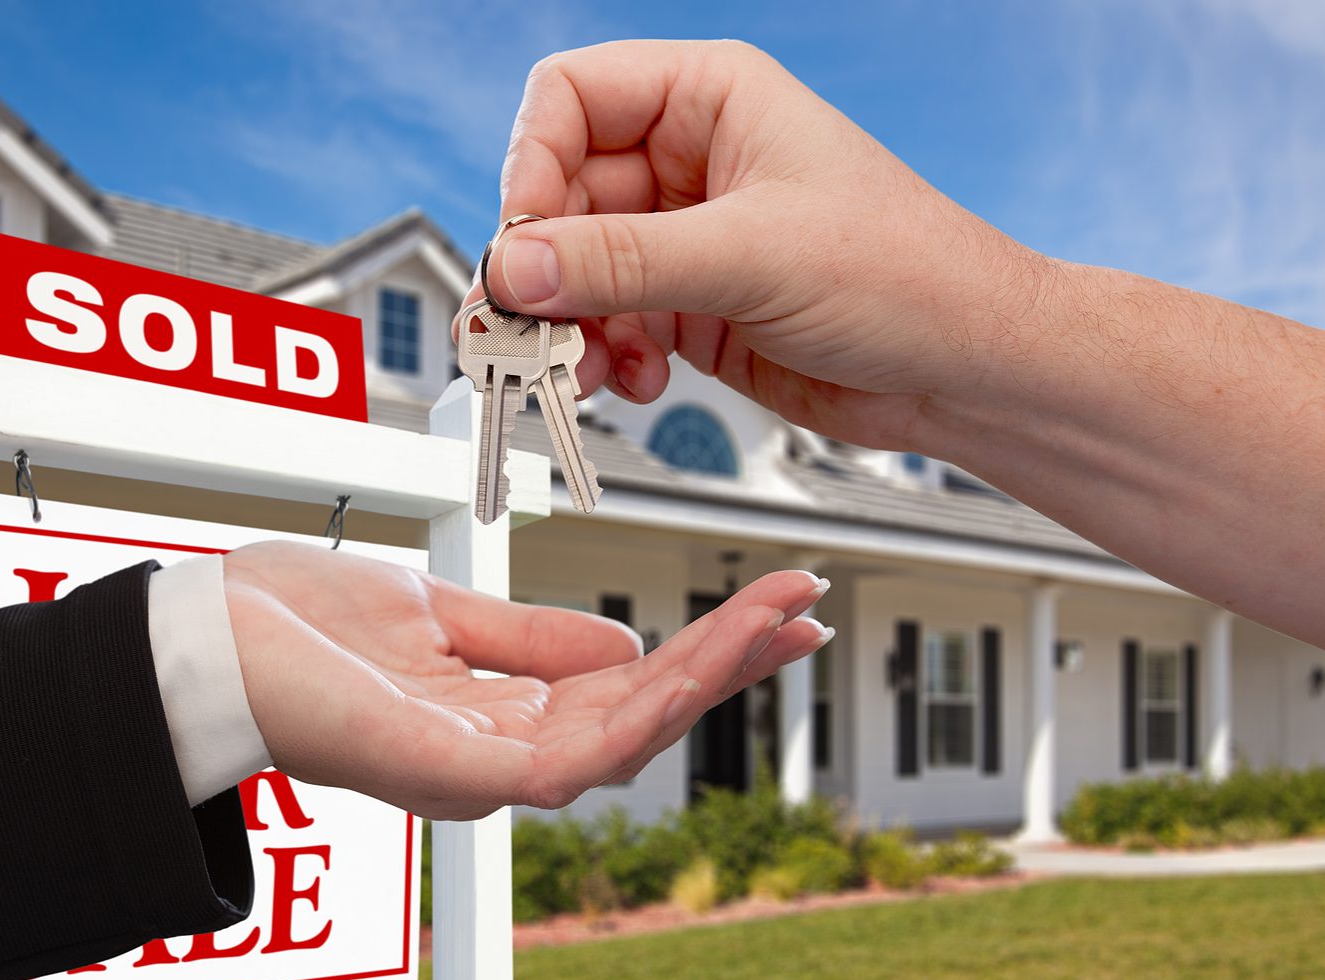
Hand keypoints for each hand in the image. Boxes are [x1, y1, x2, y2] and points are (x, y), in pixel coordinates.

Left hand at [222, 541, 830, 819]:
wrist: (203, 636)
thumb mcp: (439, 612)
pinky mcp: (462, 775)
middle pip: (643, 715)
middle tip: (807, 610)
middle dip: (730, 663)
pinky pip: (578, 751)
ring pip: (629, 736)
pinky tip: (701, 663)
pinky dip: (650, 705)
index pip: (623, 687)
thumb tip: (621, 645)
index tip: (768, 604)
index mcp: (497, 712)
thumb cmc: (298, 628)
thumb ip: (527, 636)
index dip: (700, 650)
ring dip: (710, 678)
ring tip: (782, 621)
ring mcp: (483, 772)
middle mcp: (499, 752)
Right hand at [458, 39, 1053, 452]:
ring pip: (577, 270)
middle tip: (530, 325)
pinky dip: (608, 358)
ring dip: (572, 325)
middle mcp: (689, 162)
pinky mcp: (691, 307)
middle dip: (545, 267)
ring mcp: (687, 238)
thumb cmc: (908, 274)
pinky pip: (611, 324)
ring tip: (587, 367)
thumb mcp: (752, 255)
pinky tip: (638, 379)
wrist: (963, 369)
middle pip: (562, 194)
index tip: (524, 238)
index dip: (533, 163)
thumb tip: (517, 265)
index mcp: (712, 99)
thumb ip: (622, 262)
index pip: (572, 98)